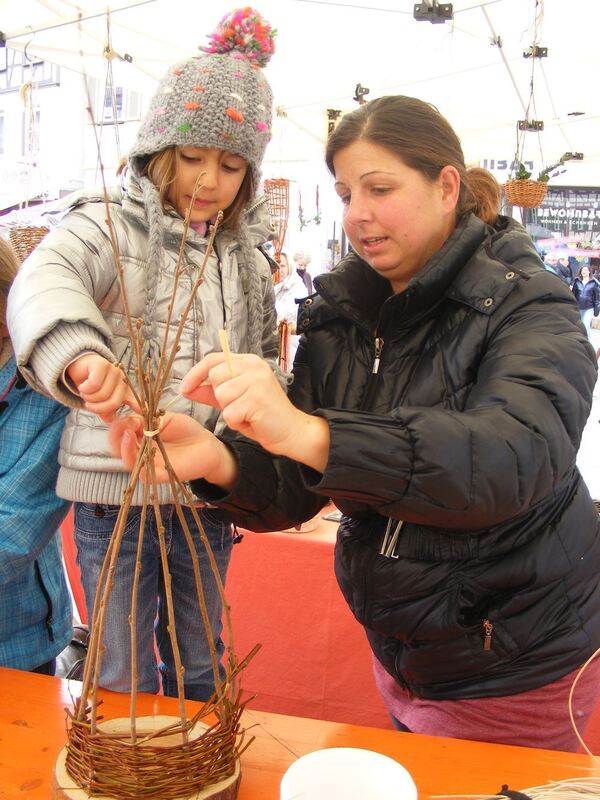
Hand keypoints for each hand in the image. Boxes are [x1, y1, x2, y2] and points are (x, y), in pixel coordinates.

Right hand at [67, 353, 136, 421]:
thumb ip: (107, 413)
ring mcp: (114, 371)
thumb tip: (112, 421)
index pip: (136, 401)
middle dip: (96, 407)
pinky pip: (94, 384)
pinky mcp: (102, 365)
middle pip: (113, 402)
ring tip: (85, 393)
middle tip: (88, 404)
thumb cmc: (92, 388)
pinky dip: (85, 389)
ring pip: (102, 394)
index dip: (140, 407)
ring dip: (88, 397)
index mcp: (126, 392)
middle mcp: (123, 382)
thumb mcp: (100, 404)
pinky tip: (82, 387)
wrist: (79, 368)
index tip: (143, 412)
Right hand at [108, 412, 237, 487]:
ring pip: (128, 460)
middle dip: (116, 436)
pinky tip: (141, 450)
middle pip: (118, 447)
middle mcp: (141, 450)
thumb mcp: (165, 418)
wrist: (207, 444)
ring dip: (124, 447)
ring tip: (128, 434)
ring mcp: (149, 463)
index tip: (122, 416)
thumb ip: (147, 416)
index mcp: (140, 435)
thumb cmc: (187, 430)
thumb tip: (130, 409)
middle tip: (121, 426)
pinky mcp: (159, 475)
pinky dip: (139, 464)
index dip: (117, 424)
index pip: (121, 431)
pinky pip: (143, 474)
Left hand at [181, 352, 302, 454]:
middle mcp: (254, 366)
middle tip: (239, 406)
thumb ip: (211, 393)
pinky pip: (229, 413)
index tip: (184, 388)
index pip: (214, 359)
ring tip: (247, 413)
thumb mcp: (234, 401)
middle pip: (215, 377)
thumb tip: (187, 389)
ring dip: (229, 411)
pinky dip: (236, 422)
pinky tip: (252, 420)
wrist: (291, 431)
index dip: (196, 373)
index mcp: (248, 362)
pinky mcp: (257, 398)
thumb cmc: (262, 416)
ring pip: (221, 395)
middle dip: (220, 397)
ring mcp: (257, 381)